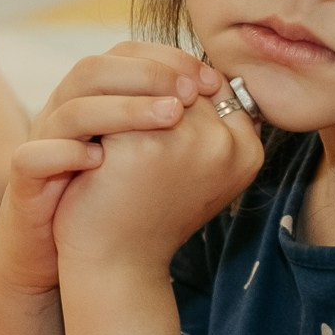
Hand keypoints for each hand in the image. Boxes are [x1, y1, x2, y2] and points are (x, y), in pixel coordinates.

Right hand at [0, 44, 221, 300]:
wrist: (69, 252)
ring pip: (71, 109)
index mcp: (94, 98)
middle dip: (148, 76)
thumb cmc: (116, 198)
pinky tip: (100, 161)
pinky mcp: (25, 178)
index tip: (209, 80)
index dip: (168, 60)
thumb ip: (177, 122)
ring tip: (169, 119)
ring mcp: (42, 142)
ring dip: (122, 110)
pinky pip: (34, 157)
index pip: (124, 53)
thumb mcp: (150, 153)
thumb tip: (221, 93)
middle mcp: (64, 111)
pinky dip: (67, 155)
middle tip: (192, 94)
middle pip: (94, 69)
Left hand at [51, 77, 261, 283]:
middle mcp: (226, 145)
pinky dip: (100, 102)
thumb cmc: (152, 214)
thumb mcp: (194, 169)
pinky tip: (86, 116)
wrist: (116, 262)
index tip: (152, 88)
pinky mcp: (145, 143)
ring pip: (153, 82)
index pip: (218, 85)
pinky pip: (119, 98)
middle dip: (152, 77)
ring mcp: (188, 141)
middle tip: (119, 81)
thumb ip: (206, 126)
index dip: (181, 80)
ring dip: (125, 84)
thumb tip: (200, 72)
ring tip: (98, 95)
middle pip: (186, 78)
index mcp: (248, 151)